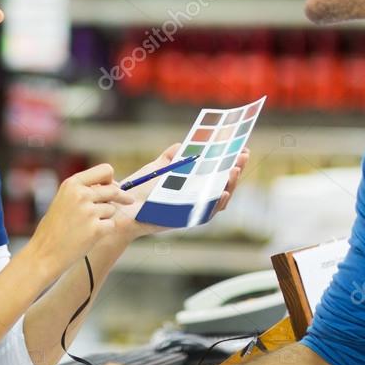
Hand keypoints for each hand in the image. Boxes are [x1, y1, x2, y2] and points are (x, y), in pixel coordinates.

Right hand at [29, 164, 128, 275]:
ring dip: (105, 217)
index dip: (111, 178)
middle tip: (128, 200)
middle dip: (122, 196)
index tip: (114, 185)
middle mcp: (81, 195)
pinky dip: (104, 230)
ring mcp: (89, 212)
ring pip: (112, 209)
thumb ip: (84, 190)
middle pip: (114, 189)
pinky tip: (89, 236)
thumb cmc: (55, 227)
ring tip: (86, 226)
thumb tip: (113, 186)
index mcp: (72, 184)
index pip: (105, 170)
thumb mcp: (64, 199)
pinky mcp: (96, 229)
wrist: (44, 252)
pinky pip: (111, 224)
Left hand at [113, 144, 250, 239]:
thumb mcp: (156, 169)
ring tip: (235, 169)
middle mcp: (194, 197)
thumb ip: (170, 157)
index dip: (230, 161)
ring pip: (219, 199)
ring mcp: (192, 209)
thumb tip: (183, 144)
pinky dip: (216, 203)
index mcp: (190, 184)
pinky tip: (223, 192)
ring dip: (230, 185)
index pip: (216, 172)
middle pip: (222, 184)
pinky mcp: (186, 220)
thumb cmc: (136, 190)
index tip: (242, 147)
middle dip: (236, 169)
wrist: (120, 208)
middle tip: (244, 154)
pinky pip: (206, 214)